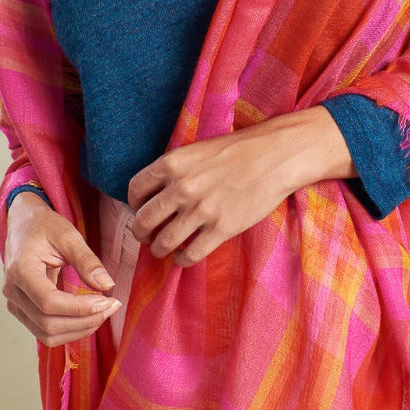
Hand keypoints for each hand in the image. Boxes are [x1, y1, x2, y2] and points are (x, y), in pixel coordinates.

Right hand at [2, 190, 121, 345]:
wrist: (24, 224)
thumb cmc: (44, 226)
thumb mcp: (68, 236)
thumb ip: (87, 261)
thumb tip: (107, 286)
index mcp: (20, 270)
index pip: (49, 302)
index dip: (80, 308)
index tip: (107, 302)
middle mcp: (12, 291)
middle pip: (48, 323)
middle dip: (84, 321)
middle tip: (112, 307)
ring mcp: (14, 303)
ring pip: (47, 334)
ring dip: (79, 329)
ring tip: (103, 313)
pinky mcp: (22, 310)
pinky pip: (44, 331)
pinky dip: (69, 330)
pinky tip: (89, 317)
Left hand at [127, 107, 356, 267]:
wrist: (276, 156)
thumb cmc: (238, 150)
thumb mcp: (198, 150)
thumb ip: (175, 169)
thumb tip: (156, 192)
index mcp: (173, 163)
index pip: (136, 190)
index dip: (134, 204)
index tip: (140, 210)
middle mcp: (182, 187)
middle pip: (144, 221)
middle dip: (140, 233)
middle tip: (145, 236)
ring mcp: (201, 210)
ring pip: (163, 242)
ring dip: (158, 249)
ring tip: (163, 249)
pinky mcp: (221, 228)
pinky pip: (190, 254)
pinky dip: (182, 260)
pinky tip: (184, 256)